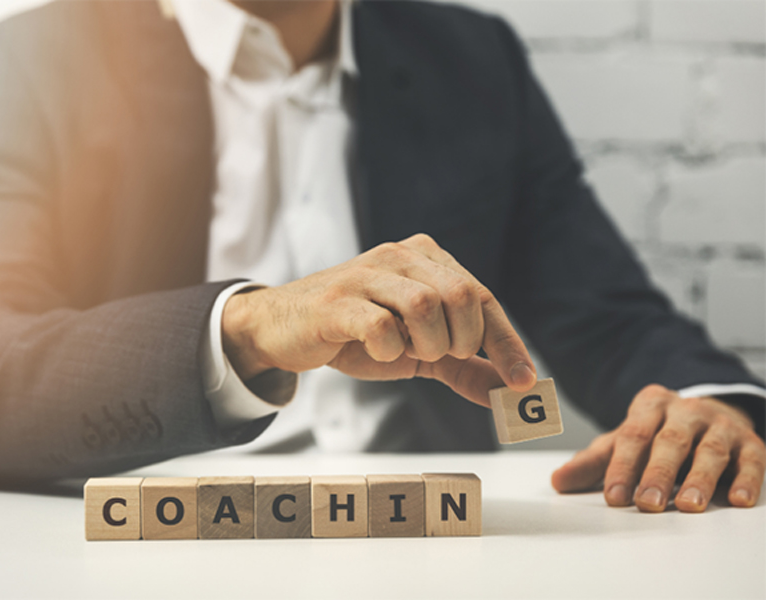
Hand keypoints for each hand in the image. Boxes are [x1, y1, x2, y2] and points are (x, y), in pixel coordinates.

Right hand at [221, 233, 536, 405]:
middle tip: (438, 358)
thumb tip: (510, 393)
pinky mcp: (335, 301)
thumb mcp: (417, 352)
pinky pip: (380, 324)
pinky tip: (378, 351)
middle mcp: (399, 256)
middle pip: (461, 295)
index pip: (482, 296)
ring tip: (409, 353)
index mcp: (425, 259)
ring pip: (425, 305)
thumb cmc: (355, 334)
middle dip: (462, 341)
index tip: (524, 381)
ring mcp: (365, 275)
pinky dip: (389, 348)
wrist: (285, 329)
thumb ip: (463, 368)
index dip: (506, 342)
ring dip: (428, 345)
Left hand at [552, 384, 764, 511]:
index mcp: (650, 405)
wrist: (706, 416)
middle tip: (647, 504)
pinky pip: (751, 460)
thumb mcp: (624, 443)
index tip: (614, 496)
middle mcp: (686, 410)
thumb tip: (557, 480)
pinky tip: (737, 500)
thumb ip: (593, 462)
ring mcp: (720, 424)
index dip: (622, 466)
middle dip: (657, 474)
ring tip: (688, 506)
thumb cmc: (658, 435)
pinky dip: (746, 480)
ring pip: (710, 451)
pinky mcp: (750, 443)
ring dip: (699, 479)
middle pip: (670, 442)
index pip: (633, 435)